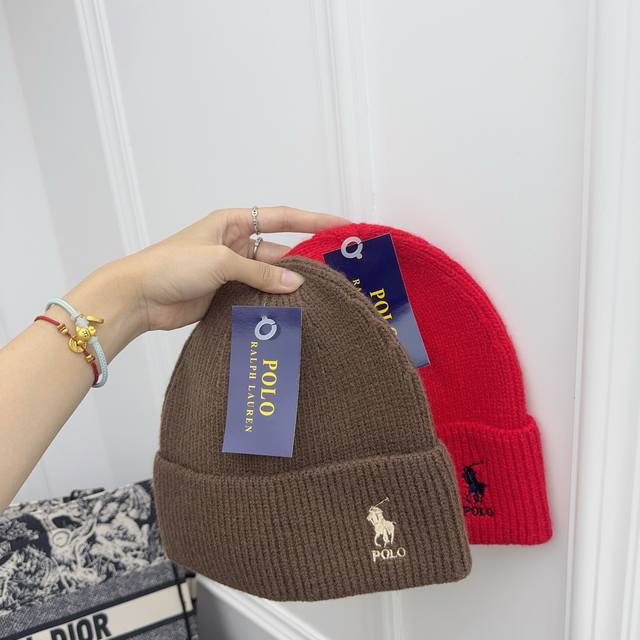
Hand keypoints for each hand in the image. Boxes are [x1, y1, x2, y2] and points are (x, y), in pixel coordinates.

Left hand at [94, 206, 347, 336]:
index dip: (313, 220)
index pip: (282, 218)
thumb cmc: (174, 265)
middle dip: (304, 260)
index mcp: (232, 223)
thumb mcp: (220, 261)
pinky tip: (290, 311)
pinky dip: (271, 302)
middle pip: (279, 250)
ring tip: (318, 296)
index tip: (341, 226)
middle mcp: (235, 244)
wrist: (138, 297)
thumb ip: (260, 271)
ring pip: (269, 276)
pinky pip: (256, 295)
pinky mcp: (225, 295)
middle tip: (336, 272)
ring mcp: (231, 271)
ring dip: (287, 285)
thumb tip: (297, 283)